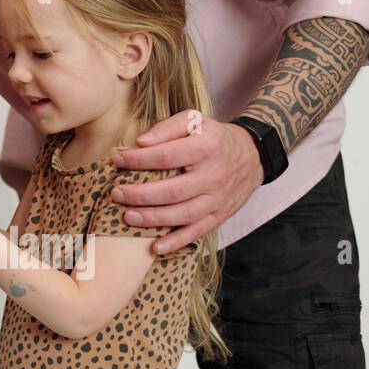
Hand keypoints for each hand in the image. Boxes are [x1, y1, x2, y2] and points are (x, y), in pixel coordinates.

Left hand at [110, 111, 261, 254]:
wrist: (252, 155)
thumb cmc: (213, 136)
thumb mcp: (194, 120)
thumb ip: (166, 128)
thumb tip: (140, 143)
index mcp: (206, 148)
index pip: (165, 156)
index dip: (138, 160)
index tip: (117, 160)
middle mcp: (214, 176)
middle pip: (173, 191)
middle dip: (140, 195)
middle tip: (116, 194)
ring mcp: (218, 199)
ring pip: (183, 214)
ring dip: (153, 219)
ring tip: (127, 217)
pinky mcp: (220, 215)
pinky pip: (198, 232)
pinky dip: (177, 242)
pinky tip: (155, 248)